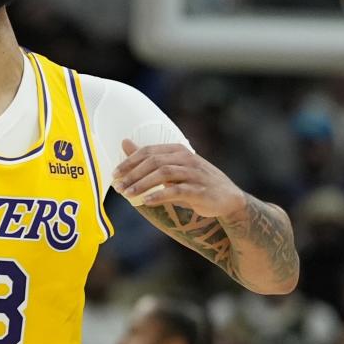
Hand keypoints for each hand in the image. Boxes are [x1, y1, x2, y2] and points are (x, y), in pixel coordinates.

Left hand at [112, 140, 245, 217]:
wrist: (228, 199)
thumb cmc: (195, 183)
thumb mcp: (171, 168)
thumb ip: (148, 157)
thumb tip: (125, 143)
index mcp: (178, 150)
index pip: (148, 151)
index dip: (129, 162)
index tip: (114, 174)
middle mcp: (186, 158)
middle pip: (154, 161)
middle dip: (133, 174)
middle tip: (118, 186)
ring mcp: (194, 174)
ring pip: (164, 174)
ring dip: (142, 184)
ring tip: (128, 194)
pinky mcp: (200, 190)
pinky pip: (177, 190)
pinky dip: (160, 195)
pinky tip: (147, 201)